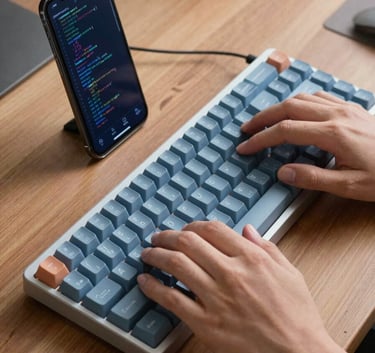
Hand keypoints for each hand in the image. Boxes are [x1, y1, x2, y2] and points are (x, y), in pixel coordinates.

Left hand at [137, 221, 344, 352]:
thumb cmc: (298, 315)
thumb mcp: (290, 273)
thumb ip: (267, 247)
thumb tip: (248, 230)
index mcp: (252, 258)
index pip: (213, 229)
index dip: (194, 225)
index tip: (186, 228)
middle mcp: (231, 273)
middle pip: (189, 242)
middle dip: (168, 235)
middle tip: (159, 236)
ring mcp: (216, 298)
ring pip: (176, 265)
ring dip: (156, 254)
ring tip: (148, 252)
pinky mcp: (206, 323)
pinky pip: (172, 300)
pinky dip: (153, 287)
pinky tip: (144, 280)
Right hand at [237, 92, 374, 200]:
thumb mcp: (349, 185)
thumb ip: (312, 178)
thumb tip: (283, 172)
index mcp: (333, 134)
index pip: (285, 131)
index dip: (261, 139)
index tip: (245, 146)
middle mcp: (337, 115)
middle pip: (289, 107)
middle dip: (263, 117)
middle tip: (247, 128)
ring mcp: (345, 108)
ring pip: (303, 98)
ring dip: (279, 107)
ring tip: (265, 119)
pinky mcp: (351, 109)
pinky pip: (319, 97)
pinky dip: (300, 101)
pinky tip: (295, 110)